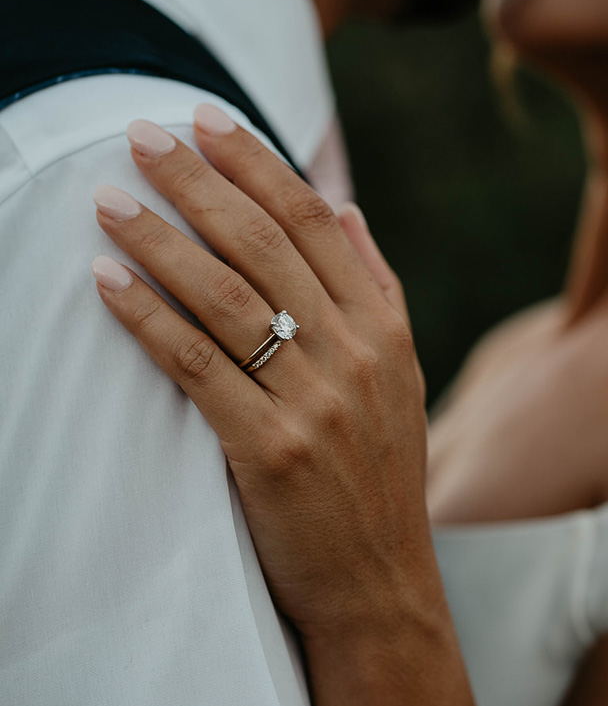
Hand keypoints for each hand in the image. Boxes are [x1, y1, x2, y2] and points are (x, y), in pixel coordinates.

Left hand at [92, 107, 435, 639]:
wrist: (380, 584)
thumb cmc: (380, 478)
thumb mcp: (401, 376)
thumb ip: (377, 288)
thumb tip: (347, 209)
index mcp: (383, 327)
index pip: (312, 220)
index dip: (255, 162)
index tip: (205, 120)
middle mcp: (354, 353)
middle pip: (263, 243)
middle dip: (196, 180)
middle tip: (139, 134)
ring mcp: (314, 402)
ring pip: (225, 295)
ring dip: (159, 239)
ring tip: (107, 200)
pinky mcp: (269, 450)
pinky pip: (198, 366)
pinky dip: (148, 318)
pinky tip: (108, 282)